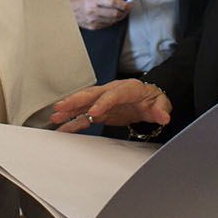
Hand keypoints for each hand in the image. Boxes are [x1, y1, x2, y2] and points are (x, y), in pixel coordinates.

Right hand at [51, 79, 170, 131]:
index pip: (113, 94)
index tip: (94, 113)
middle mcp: (112, 92)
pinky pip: (85, 116)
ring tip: (54, 117)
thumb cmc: (153, 99)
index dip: (103, 103)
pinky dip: (73, 122)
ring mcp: (104, 101)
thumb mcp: (162, 103)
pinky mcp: (100, 112)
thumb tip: (163, 116)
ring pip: (84, 104)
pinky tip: (62, 128)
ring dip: (69, 110)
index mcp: (128, 89)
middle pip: (92, 94)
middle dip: (76, 100)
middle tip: (61, 107)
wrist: (149, 100)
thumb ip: (161, 109)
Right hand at [69, 0, 129, 29]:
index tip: (129, 3)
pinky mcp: (93, 27)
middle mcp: (92, 10)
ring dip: (120, 16)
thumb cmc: (82, 0)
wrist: (68, 10)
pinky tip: (111, 16)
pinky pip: (108, 25)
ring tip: (120, 11)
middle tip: (127, 8)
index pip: (113, 2)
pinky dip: (112, 20)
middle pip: (115, 13)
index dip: (124, 3)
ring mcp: (92, 20)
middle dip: (124, 11)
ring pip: (113, 20)